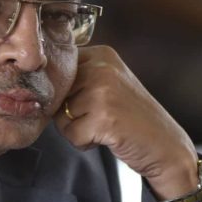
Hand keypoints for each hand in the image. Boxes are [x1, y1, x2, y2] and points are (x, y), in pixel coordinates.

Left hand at [54, 45, 200, 199]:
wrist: (166, 146)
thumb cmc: (133, 119)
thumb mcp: (109, 84)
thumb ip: (80, 77)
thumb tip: (35, 83)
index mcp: (102, 54)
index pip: (59, 71)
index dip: (67, 93)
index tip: (91, 102)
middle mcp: (102, 67)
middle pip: (57, 94)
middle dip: (71, 112)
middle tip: (103, 117)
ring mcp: (103, 90)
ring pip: (60, 115)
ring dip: (78, 129)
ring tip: (107, 126)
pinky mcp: (103, 116)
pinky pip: (71, 135)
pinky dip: (85, 143)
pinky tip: (109, 136)